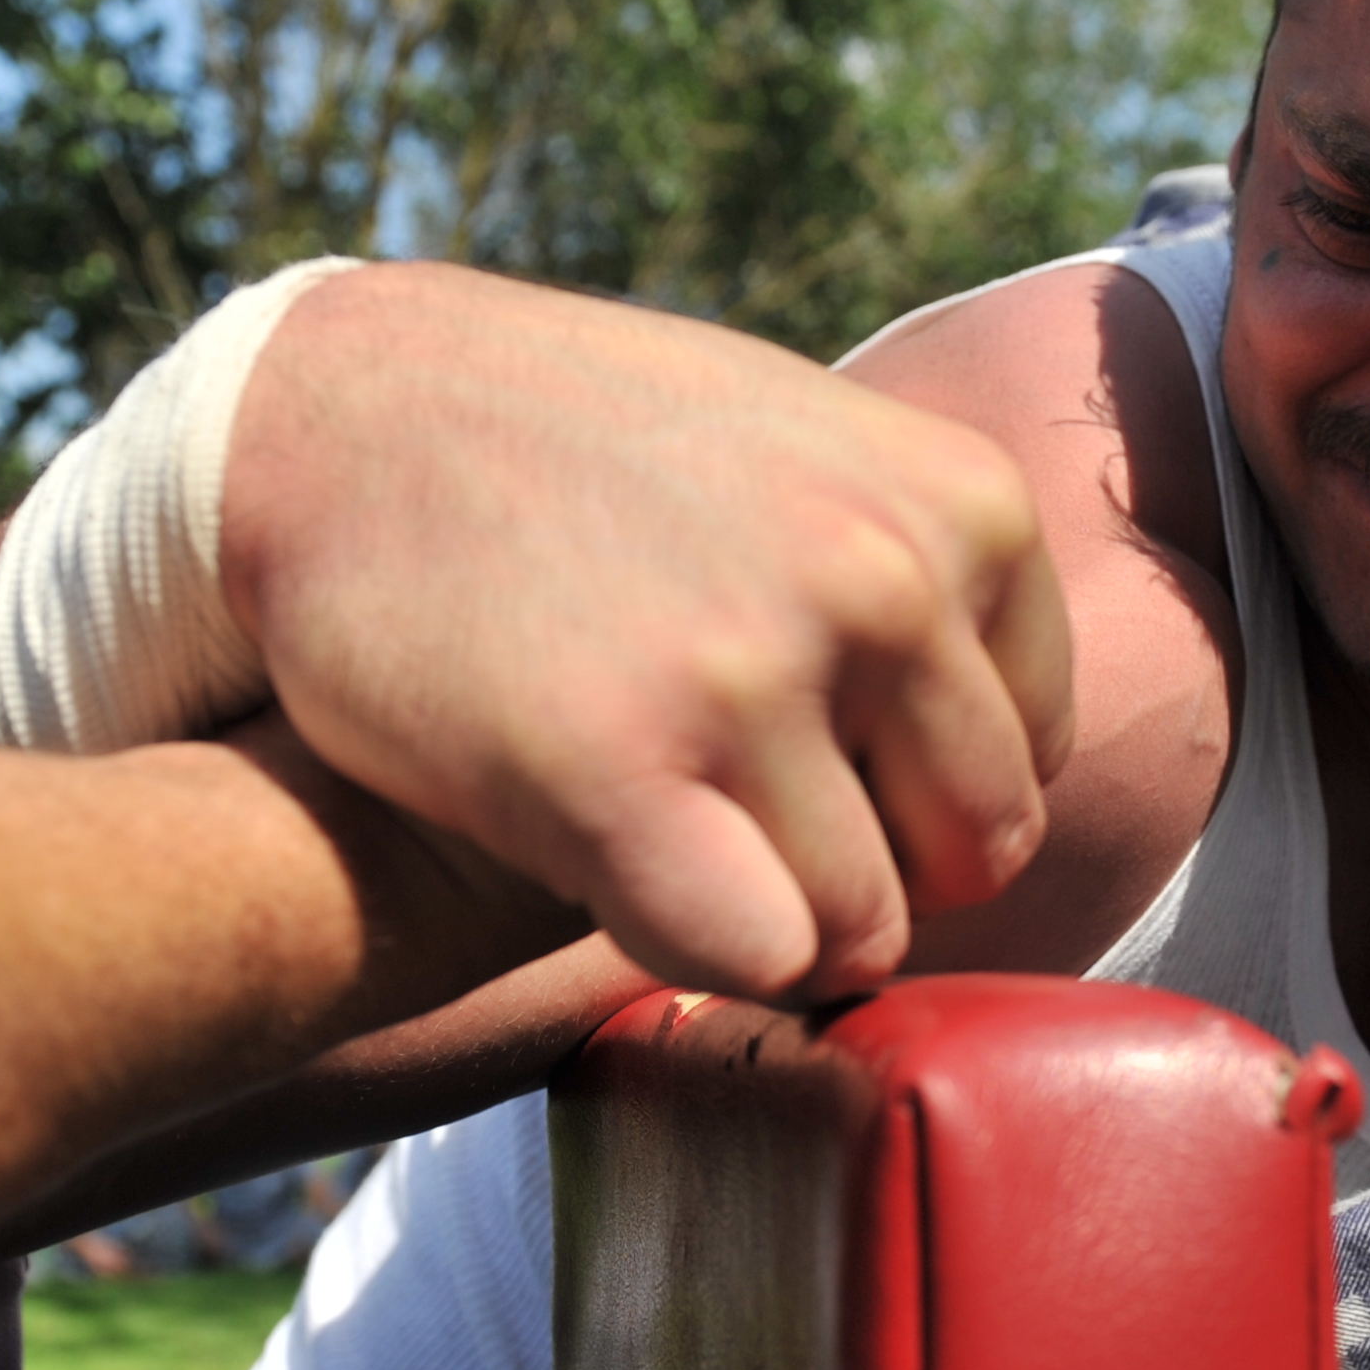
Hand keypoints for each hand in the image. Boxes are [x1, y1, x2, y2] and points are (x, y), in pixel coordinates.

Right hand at [221, 261, 1076, 1003]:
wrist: (338, 412)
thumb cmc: (580, 452)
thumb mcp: (807, 444)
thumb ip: (928, 573)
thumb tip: (1014, 778)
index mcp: (963, 502)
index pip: (1031, 756)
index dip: (911, 784)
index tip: (797, 742)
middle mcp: (883, 580)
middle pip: (971, 856)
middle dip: (863, 864)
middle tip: (728, 807)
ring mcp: (749, 676)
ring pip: (857, 927)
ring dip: (761, 912)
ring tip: (653, 810)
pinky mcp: (615, 775)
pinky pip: (752, 957)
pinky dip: (687, 946)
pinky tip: (609, 864)